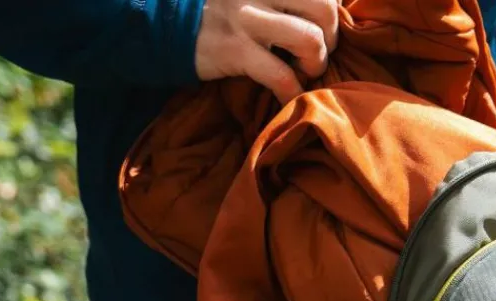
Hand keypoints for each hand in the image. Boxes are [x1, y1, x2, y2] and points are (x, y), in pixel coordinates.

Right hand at [195, 0, 339, 104]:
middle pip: (325, 7)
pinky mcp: (234, 49)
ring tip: (303, 70)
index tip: (322, 24)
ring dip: (315, 63)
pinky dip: (292, 94)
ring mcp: (246, 17)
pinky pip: (281, 77)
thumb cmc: (216, 7)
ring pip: (310, 39)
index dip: (333, 7)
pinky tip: (288, 97)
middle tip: (317, 50)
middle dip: (332, 36)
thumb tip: (329, 6)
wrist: (162, 20)